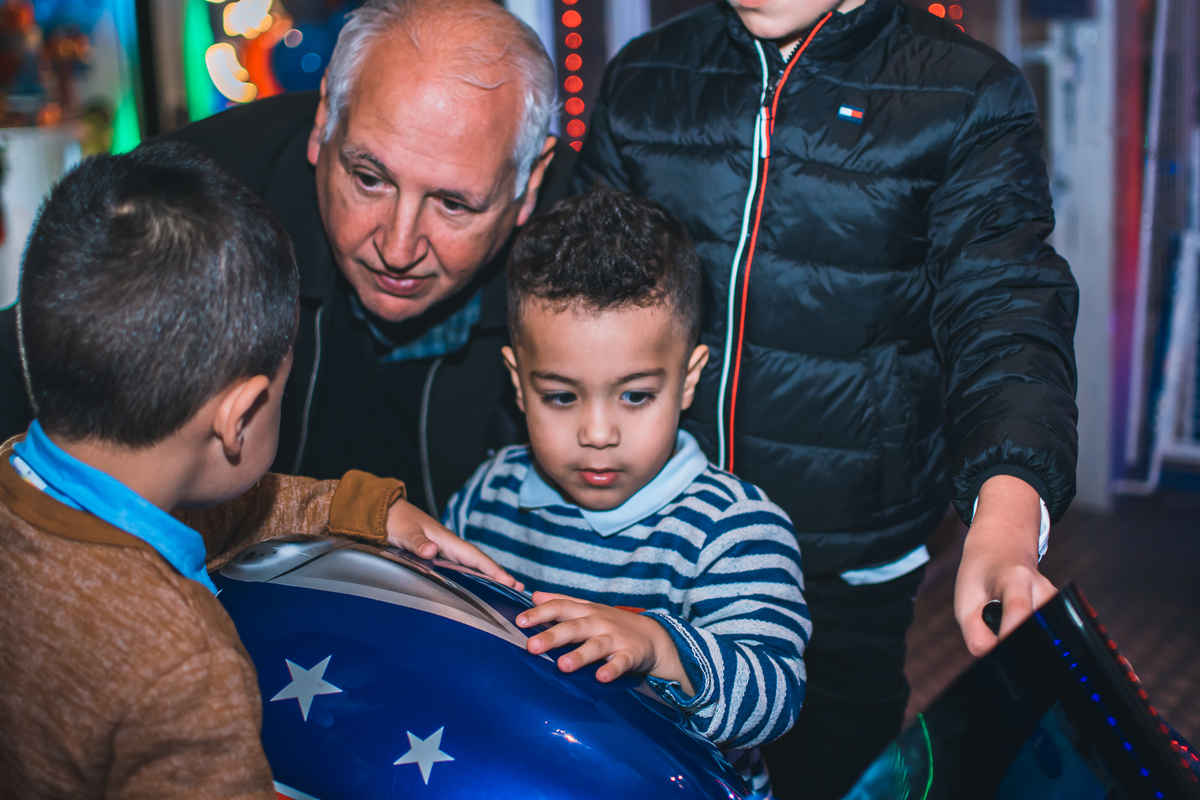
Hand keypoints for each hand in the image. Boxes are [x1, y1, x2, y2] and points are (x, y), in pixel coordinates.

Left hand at [386, 500, 522, 590]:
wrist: (383, 512)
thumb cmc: (395, 520)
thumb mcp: (405, 531)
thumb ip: (417, 542)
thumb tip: (431, 551)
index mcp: (446, 540)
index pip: (475, 557)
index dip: (493, 570)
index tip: (511, 582)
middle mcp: (449, 546)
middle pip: (479, 563)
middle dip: (498, 575)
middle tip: (519, 589)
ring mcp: (443, 551)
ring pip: (471, 566)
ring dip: (488, 577)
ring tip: (506, 589)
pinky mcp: (435, 557)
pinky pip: (459, 569)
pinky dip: (472, 577)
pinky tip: (477, 586)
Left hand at [516, 592, 692, 692]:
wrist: (652, 636)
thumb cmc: (611, 624)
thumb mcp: (588, 608)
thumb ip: (562, 602)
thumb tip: (534, 595)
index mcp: (585, 611)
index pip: (560, 607)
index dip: (540, 613)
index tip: (520, 621)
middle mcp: (598, 622)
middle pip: (574, 627)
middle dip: (553, 636)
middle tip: (532, 646)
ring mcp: (615, 638)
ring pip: (596, 646)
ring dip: (580, 655)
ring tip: (563, 666)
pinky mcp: (630, 654)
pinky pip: (621, 663)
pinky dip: (612, 669)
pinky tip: (601, 677)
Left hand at [954, 475, 1057, 656]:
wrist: (1000, 549)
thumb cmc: (980, 575)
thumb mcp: (965, 601)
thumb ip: (975, 633)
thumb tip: (993, 658)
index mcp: (1015, 579)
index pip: (1018, 610)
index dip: (1009, 634)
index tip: (997, 652)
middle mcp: (1042, 588)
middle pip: (1039, 629)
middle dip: (1018, 644)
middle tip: (996, 641)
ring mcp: (1055, 600)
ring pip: (1044, 636)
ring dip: (1023, 639)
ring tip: (1004, 624)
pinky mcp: (1060, 610)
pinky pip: (1046, 634)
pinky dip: (1029, 636)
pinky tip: (1016, 626)